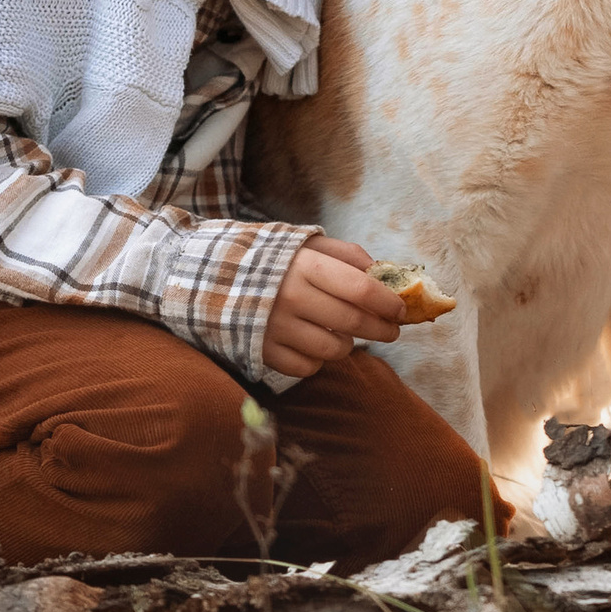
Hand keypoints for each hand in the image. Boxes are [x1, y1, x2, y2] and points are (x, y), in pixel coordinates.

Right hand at [261, 235, 403, 379]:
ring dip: (349, 345)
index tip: (401, 309)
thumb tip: (380, 272)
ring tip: (347, 334)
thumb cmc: (268, 259)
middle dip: (382, 328)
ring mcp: (276, 328)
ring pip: (333, 350)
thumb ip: (345, 254)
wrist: (209, 277)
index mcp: (305, 266)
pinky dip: (318, 360)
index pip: (360, 288)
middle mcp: (291, 298)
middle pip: (353, 322)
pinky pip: (307, 367)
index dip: (387, 302)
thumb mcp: (305, 244)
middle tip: (393, 330)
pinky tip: (316, 345)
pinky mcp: (263, 352)